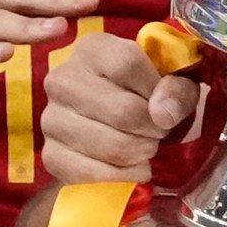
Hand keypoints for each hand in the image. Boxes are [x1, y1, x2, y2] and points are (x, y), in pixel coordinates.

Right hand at [38, 31, 204, 183]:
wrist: (116, 125)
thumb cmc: (147, 96)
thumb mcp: (172, 83)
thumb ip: (177, 91)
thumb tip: (162, 114)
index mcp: (92, 49)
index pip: (127, 64)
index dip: (156, 90)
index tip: (164, 105)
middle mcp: (63, 79)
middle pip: (122, 110)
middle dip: (152, 130)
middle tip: (158, 134)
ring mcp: (51, 118)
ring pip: (109, 146)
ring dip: (140, 154)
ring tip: (145, 149)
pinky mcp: (50, 154)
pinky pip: (90, 174)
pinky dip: (121, 178)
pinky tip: (131, 169)